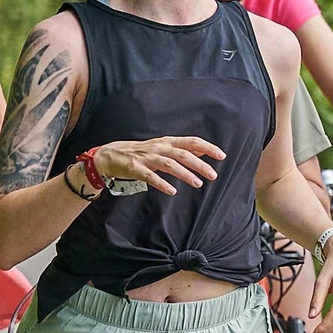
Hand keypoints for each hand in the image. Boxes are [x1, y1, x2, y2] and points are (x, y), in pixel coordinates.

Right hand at [94, 136, 225, 194]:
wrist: (110, 155)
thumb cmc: (140, 152)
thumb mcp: (162, 147)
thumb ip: (182, 149)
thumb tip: (204, 149)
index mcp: (167, 142)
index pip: (191, 141)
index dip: (207, 147)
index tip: (222, 155)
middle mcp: (158, 147)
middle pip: (183, 154)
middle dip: (200, 164)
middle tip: (213, 175)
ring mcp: (146, 157)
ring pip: (169, 164)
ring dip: (185, 174)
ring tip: (198, 183)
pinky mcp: (135, 168)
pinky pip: (150, 176)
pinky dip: (162, 183)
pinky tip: (172, 191)